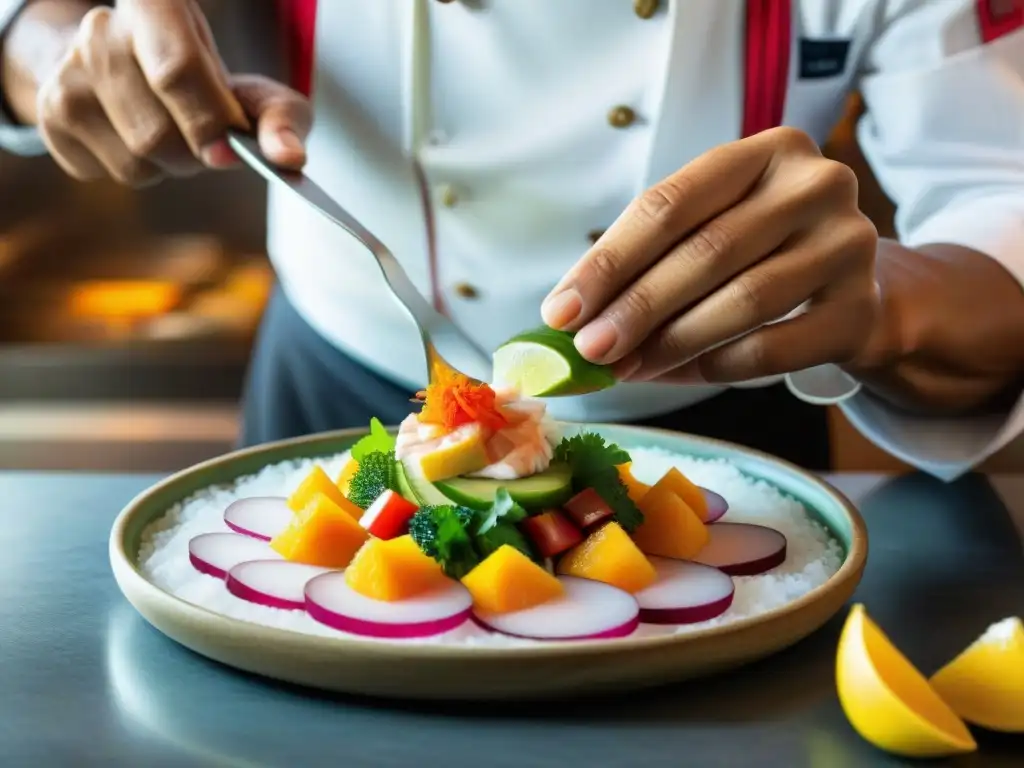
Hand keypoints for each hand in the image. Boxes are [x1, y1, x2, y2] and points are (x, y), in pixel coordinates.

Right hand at [34, 0, 309, 185]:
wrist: (138, 72)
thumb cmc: (211, 85)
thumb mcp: (255, 93)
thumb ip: (282, 121)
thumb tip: (291, 160)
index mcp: (156, 6)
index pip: (177, 70)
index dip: (207, 121)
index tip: (230, 154)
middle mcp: (101, 30)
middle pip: (155, 132)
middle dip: (194, 156)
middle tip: (209, 146)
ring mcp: (67, 73)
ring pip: (133, 161)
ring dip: (168, 168)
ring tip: (174, 137)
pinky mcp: (51, 116)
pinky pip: (107, 173)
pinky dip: (139, 172)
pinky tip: (139, 140)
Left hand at [542, 127, 880, 384]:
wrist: (859, 288)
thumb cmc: (762, 253)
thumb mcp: (711, 231)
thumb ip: (648, 263)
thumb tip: (569, 321)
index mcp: (764, 151)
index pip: (668, 204)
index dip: (608, 262)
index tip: (560, 310)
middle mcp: (815, 184)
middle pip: (705, 252)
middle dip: (635, 307)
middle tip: (587, 350)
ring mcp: (848, 243)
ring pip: (742, 300)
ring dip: (670, 342)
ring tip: (623, 368)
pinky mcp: (860, 307)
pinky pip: (774, 347)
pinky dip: (716, 365)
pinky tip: (678, 374)